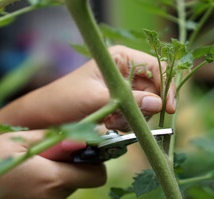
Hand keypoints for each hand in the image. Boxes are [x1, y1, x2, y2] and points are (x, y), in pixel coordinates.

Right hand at [0, 131, 104, 198]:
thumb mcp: (18, 141)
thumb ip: (54, 139)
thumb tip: (82, 141)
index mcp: (54, 178)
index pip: (96, 176)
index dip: (94, 164)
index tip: (83, 155)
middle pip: (78, 182)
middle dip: (69, 169)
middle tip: (46, 160)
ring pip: (62, 192)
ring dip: (53, 180)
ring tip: (28, 172)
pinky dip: (43, 193)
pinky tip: (22, 187)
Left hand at [11, 45, 175, 130]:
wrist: (45, 117)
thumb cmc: (65, 99)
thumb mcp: (98, 99)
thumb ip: (130, 101)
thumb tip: (159, 104)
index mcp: (121, 59)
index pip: (157, 68)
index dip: (166, 87)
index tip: (168, 108)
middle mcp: (125, 72)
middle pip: (154, 90)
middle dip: (144, 108)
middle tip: (123, 118)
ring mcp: (123, 89)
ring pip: (146, 106)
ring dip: (132, 118)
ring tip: (110, 121)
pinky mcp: (120, 105)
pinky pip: (135, 116)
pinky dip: (126, 124)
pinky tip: (108, 124)